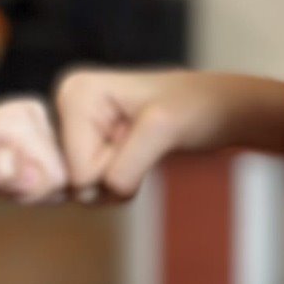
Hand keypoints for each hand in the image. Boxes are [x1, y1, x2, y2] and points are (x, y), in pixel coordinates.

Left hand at [0, 98, 69, 219]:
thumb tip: (17, 164)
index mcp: (16, 116)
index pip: (56, 172)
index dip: (32, 192)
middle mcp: (30, 110)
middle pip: (65, 169)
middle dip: (37, 188)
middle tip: (3, 187)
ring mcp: (36, 119)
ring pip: (65, 170)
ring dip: (38, 187)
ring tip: (6, 184)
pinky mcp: (40, 131)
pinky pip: (61, 168)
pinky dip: (41, 184)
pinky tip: (16, 181)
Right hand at [55, 70, 283, 199]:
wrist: (216, 108)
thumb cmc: (197, 107)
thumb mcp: (163, 129)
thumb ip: (126, 164)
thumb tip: (104, 190)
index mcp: (75, 93)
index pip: (76, 170)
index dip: (113, 169)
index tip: (140, 140)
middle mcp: (67, 106)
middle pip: (74, 183)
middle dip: (112, 179)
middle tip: (145, 148)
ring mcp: (76, 127)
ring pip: (84, 190)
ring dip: (118, 183)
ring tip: (143, 150)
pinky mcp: (88, 144)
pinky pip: (93, 188)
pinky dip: (119, 183)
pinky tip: (137, 155)